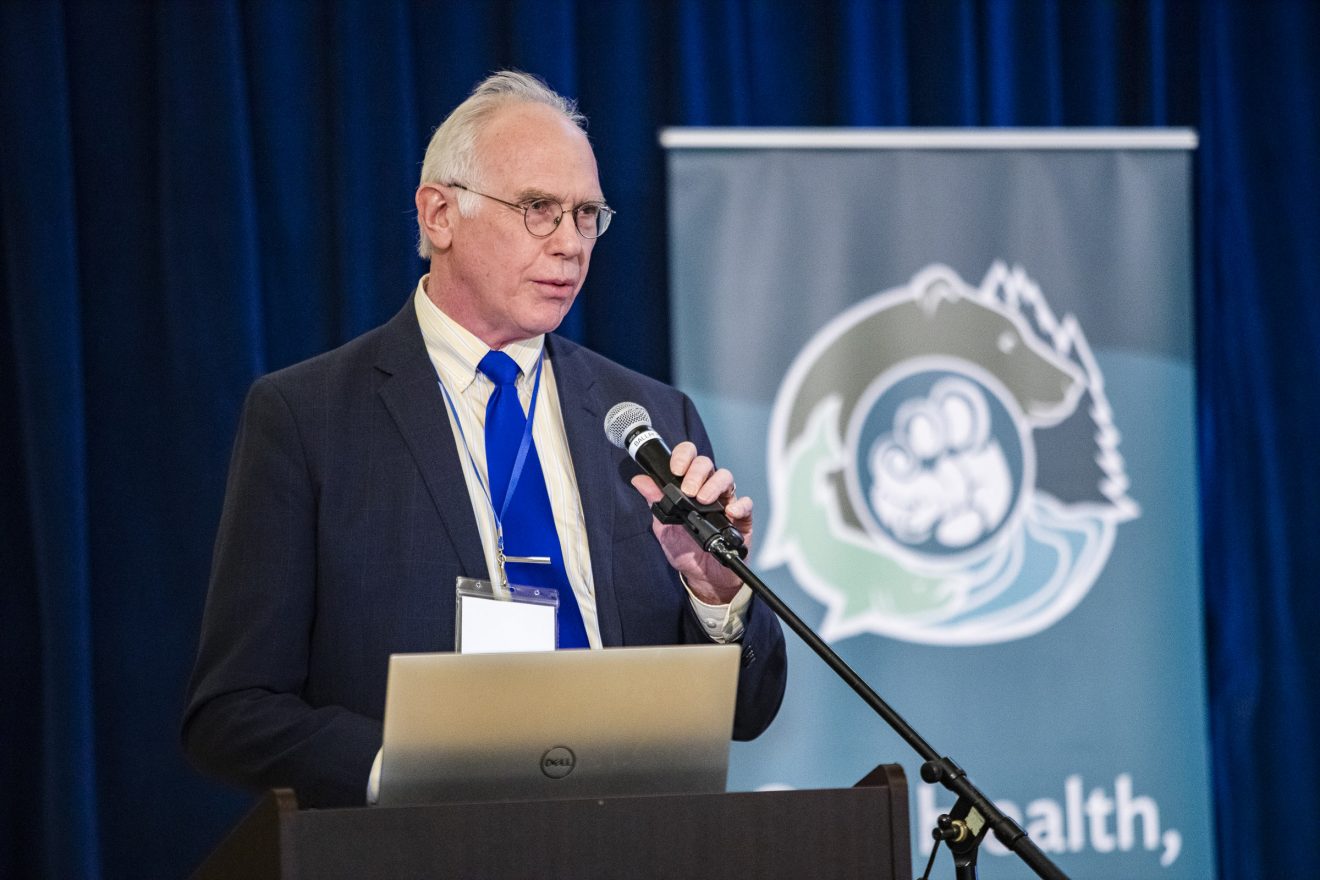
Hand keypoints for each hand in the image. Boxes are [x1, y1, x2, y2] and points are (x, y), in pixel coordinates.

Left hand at [629, 441, 752, 604]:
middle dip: (696, 473)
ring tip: (703, 501)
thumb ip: (655, 503)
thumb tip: (640, 481)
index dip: (683, 456)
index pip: (689, 459)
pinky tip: (730, 513)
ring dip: (714, 485)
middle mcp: (708, 489)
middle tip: (688, 491)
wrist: (702, 577)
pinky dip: (739, 505)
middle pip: (707, 464)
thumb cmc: (684, 550)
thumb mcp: (664, 526)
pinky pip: (746, 504)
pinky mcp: (741, 519)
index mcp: (689, 487)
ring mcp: (726, 502)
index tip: (675, 469)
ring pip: (726, 478)